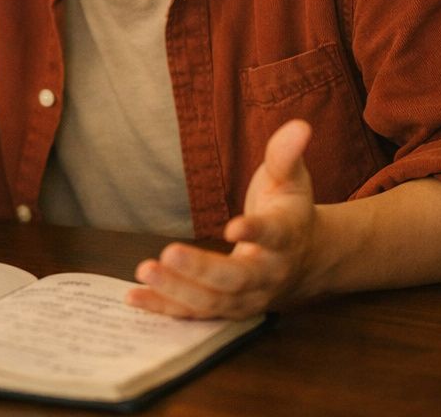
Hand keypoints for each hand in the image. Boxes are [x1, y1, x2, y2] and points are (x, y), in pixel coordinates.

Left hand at [129, 120, 318, 319]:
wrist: (307, 260)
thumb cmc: (290, 211)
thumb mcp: (291, 179)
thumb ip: (286, 154)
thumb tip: (299, 126)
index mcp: (288, 237)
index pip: (274, 236)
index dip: (255, 232)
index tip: (232, 226)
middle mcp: (269, 274)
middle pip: (237, 278)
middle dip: (202, 269)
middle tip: (169, 252)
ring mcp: (248, 298)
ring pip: (213, 301)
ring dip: (177, 289)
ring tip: (145, 270)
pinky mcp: (226, 309)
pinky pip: (194, 313)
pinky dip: (164, 307)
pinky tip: (134, 296)